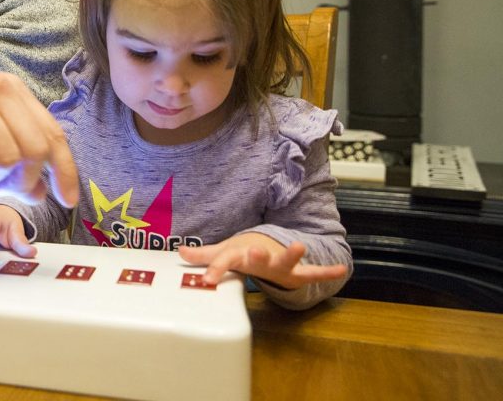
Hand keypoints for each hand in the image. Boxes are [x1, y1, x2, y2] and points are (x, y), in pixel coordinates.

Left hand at [177, 233, 347, 289]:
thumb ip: (204, 255)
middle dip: (256, 255)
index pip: (226, 260)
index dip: (215, 268)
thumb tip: (180, 252)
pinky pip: (311, 273)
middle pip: (257, 257)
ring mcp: (279, 264)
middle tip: (254, 252)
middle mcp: (261, 257)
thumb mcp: (224, 252)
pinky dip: (326, 271)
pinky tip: (341, 269)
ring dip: (293, 254)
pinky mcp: (294, 272)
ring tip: (301, 246)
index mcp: (241, 254)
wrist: (268, 244)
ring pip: (285, 260)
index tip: (206, 279)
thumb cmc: (244, 251)